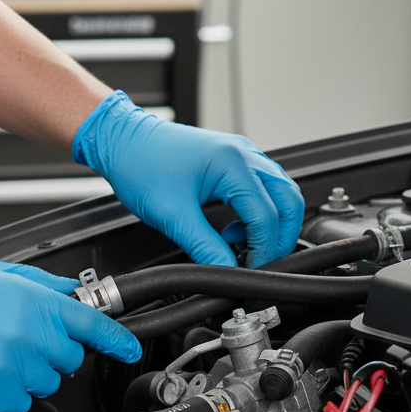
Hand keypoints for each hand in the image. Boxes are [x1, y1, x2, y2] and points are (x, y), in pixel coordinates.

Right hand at [0, 241, 141, 411]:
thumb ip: (39, 283)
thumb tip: (67, 291)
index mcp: (34, 301)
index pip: (93, 325)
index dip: (118, 341)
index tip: (129, 350)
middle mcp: (28, 334)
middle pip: (69, 360)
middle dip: (52, 353)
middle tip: (21, 341)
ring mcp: (10, 366)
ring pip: (43, 384)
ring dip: (27, 374)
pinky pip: (16, 403)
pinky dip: (4, 394)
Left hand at [73, 91, 303, 268]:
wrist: (121, 140)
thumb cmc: (139, 165)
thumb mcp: (172, 215)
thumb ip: (204, 247)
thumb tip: (225, 271)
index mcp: (233, 163)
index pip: (267, 214)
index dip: (264, 249)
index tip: (253, 269)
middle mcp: (244, 154)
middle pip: (289, 200)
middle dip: (282, 236)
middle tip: (263, 262)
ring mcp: (241, 154)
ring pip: (280, 192)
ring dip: (271, 223)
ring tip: (244, 246)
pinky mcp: (233, 160)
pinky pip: (262, 188)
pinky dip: (258, 212)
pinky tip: (234, 229)